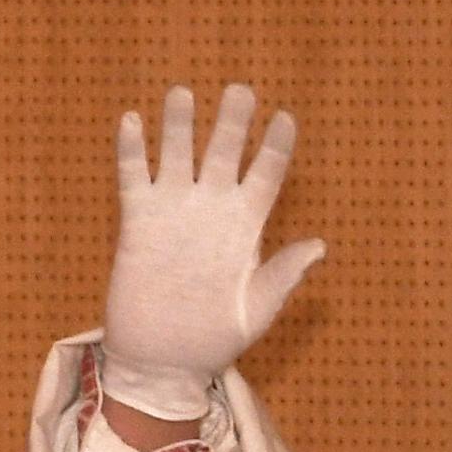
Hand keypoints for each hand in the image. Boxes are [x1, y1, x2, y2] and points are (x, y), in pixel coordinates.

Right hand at [98, 82, 326, 419]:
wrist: (165, 361)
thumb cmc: (217, 338)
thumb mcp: (257, 310)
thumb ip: (283, 275)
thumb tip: (319, 246)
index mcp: (247, 227)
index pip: (266, 175)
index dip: (276, 147)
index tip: (285, 118)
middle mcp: (212, 210)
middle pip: (224, 153)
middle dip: (232, 122)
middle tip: (240, 90)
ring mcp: (174, 211)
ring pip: (178, 155)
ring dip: (180, 125)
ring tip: (183, 93)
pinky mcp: (138, 222)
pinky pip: (134, 178)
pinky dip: (133, 151)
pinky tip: (134, 121)